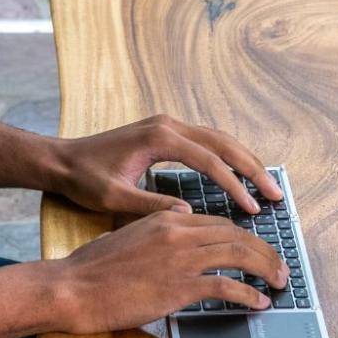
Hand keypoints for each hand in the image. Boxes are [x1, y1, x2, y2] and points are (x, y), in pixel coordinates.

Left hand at [43, 113, 286, 215]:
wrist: (61, 160)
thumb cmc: (83, 179)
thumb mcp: (113, 198)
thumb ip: (151, 205)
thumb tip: (189, 212)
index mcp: (159, 138)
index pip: (209, 160)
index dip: (234, 185)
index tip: (253, 207)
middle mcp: (168, 125)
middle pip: (223, 143)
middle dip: (252, 169)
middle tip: (276, 195)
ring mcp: (168, 125)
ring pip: (219, 139)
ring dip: (244, 162)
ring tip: (267, 187)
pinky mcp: (165, 132)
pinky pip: (206, 142)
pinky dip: (227, 158)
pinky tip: (239, 177)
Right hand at [48, 210, 290, 333]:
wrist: (72, 287)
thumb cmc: (93, 268)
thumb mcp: (129, 237)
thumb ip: (158, 237)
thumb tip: (180, 251)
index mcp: (166, 217)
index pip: (218, 222)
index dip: (245, 236)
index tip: (258, 248)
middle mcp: (178, 231)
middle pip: (236, 234)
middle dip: (264, 250)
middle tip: (279, 266)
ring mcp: (180, 258)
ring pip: (239, 254)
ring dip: (266, 268)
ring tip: (279, 282)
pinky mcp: (178, 286)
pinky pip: (226, 287)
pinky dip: (248, 295)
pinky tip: (258, 303)